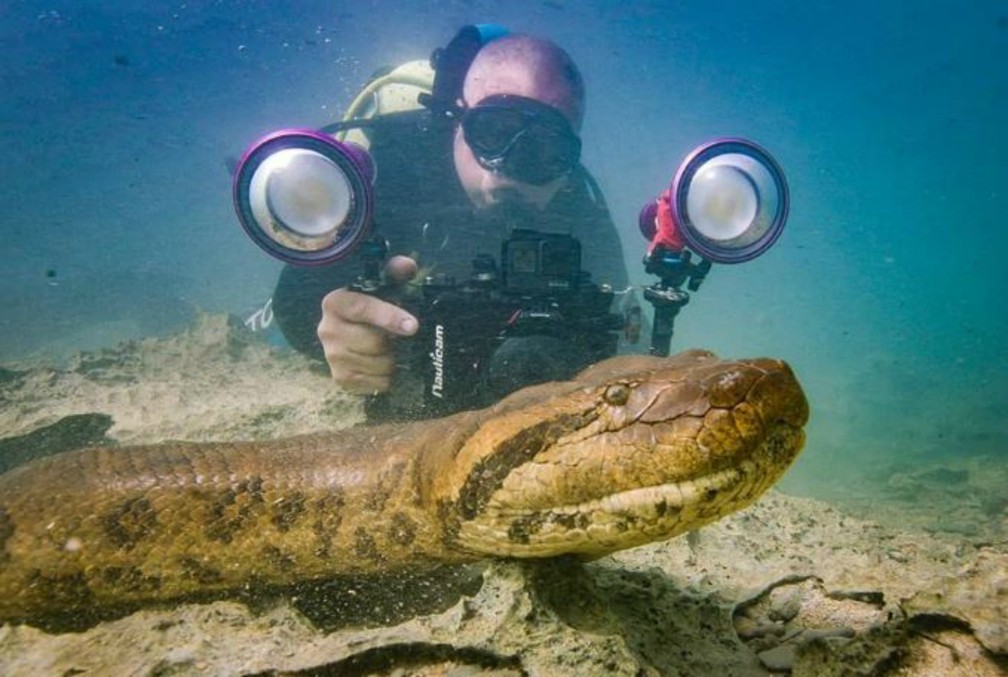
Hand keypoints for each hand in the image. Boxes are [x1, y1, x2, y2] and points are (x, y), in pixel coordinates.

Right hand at [317, 255, 418, 393]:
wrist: (346, 334)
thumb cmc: (368, 308)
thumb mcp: (379, 286)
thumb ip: (393, 272)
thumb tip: (407, 265)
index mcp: (335, 303)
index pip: (363, 309)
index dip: (389, 317)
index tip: (412, 326)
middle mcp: (327, 330)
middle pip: (374, 342)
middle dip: (392, 341)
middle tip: (394, 337)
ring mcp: (332, 357)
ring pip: (378, 364)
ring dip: (391, 359)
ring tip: (387, 349)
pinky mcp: (340, 378)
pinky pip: (377, 383)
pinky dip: (387, 377)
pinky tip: (382, 365)